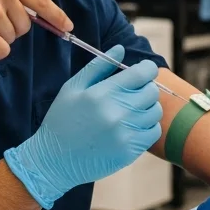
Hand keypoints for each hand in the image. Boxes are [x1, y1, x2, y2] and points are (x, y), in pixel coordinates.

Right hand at [4, 46, 163, 208]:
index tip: (142, 71)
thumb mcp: (72, 88)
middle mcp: (117, 113)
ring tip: (130, 109)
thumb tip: (120, 49)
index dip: (146, 69)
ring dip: (147, 107)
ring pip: (155, 111)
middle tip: (132, 91)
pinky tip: (131, 125)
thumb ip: (98, 66)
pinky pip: (153, 132)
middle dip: (145, 87)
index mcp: (102, 94)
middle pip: (152, 92)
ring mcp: (126, 134)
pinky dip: (147, 126)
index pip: (142, 74)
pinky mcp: (130, 151)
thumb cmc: (61, 121)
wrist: (54, 161)